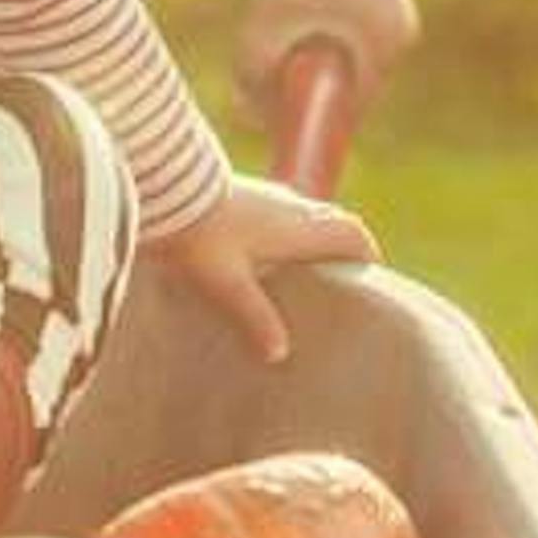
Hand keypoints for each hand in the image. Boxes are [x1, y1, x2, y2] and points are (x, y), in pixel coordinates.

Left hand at [151, 172, 378, 364]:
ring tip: (304, 273)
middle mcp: (290, 206)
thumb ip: (255, 317)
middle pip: (334, 222)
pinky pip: (281, 212)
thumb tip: (280, 353)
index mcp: (298, 227)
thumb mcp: (226, 283)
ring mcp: (267, 196)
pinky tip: (264, 254)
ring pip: (307, 216)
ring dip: (314, 238)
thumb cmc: (198, 234)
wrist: (164, 185)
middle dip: (345, 248)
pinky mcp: (244, 193)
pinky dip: (288, 232)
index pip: (351, 234)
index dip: (367, 254)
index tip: (372, 277)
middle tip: (343, 279)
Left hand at [237, 0, 417, 109]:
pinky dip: (317, 19)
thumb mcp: (267, 23)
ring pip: (344, 46)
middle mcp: (399, 30)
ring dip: (308, 47)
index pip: (351, 109)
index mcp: (386, 49)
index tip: (277, 123)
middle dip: (304, 82)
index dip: (312, 122)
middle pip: (347, 78)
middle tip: (263, 76)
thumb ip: (254, 72)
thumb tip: (248, 113)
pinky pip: (346, 18)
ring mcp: (392, 2)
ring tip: (276, 25)